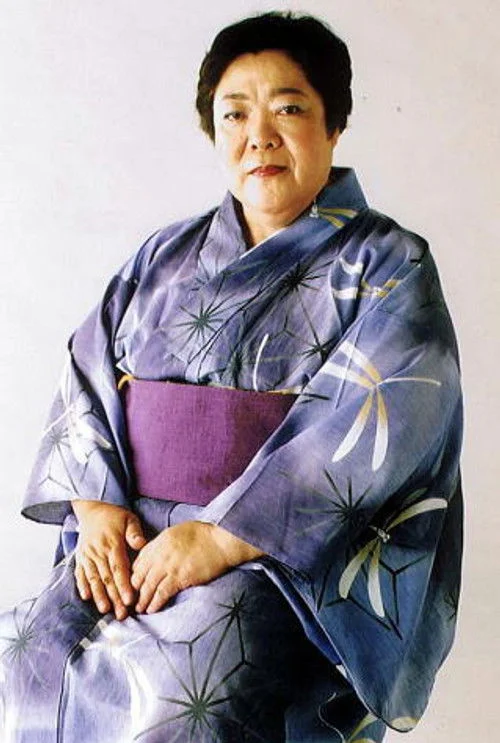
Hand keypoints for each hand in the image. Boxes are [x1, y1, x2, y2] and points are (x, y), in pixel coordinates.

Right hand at [72, 501, 146, 619]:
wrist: (90, 510)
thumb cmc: (114, 516)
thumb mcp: (128, 518)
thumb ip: (134, 533)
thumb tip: (141, 545)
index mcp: (112, 543)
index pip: (119, 568)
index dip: (124, 585)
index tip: (130, 600)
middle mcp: (98, 552)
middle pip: (107, 578)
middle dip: (114, 597)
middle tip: (121, 613)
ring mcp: (87, 556)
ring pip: (93, 579)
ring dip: (99, 595)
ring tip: (105, 610)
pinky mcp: (80, 558)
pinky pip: (80, 574)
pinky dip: (82, 586)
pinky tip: (87, 597)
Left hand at [131, 521, 263, 614]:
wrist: (221, 540)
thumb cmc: (204, 535)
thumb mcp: (178, 532)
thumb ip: (164, 544)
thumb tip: (157, 555)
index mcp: (159, 541)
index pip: (139, 561)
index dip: (134, 575)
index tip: (133, 584)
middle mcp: (160, 554)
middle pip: (139, 575)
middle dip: (133, 590)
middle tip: (131, 600)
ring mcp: (169, 566)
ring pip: (148, 587)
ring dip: (142, 600)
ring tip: (139, 609)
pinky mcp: (180, 578)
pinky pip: (161, 593)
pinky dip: (155, 603)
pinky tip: (152, 609)